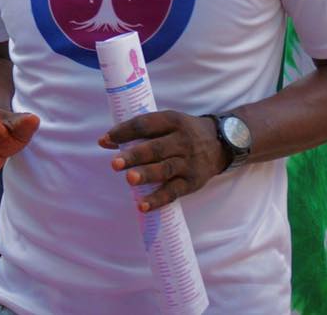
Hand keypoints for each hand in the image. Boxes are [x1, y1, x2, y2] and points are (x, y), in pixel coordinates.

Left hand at [99, 111, 227, 211]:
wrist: (221, 144)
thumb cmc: (184, 133)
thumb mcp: (168, 123)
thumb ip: (140, 131)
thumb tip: (106, 142)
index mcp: (173, 121)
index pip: (146, 124)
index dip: (125, 132)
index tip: (106, 140)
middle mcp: (182, 141)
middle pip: (156, 148)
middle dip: (134, 156)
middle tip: (115, 163)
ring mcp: (188, 163)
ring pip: (165, 169)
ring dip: (146, 174)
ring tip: (129, 179)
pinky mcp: (192, 182)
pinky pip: (173, 192)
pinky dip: (158, 199)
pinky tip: (142, 205)